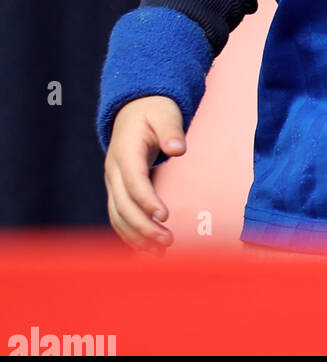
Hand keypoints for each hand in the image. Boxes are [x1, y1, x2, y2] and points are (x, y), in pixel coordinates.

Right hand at [104, 95, 186, 253]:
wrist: (133, 109)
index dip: (146, 200)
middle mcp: (114, 170)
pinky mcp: (117, 191)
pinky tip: (147, 250)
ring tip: (160, 252)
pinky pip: (119, 217)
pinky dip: (130, 235)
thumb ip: (171, 130)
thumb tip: (178, 149)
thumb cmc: (153, 111)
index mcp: (125, 151)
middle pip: (123, 204)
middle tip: (168, 240)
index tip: (164, 215)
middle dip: (143, 225)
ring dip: (137, 236)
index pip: (133, 181)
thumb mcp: (164, 113)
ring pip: (118, 216)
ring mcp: (113, 182)